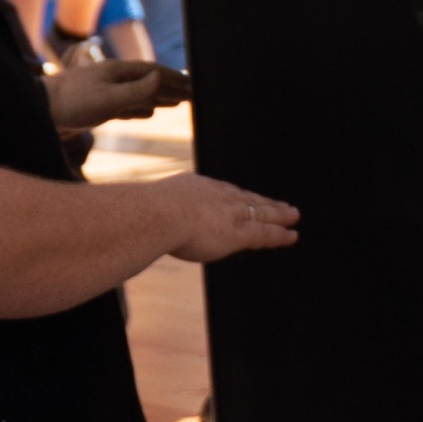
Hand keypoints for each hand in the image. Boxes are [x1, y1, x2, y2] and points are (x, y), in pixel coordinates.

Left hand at [51, 58, 192, 138]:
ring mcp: (105, 92)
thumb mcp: (107, 99)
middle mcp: (113, 79)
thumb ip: (135, 91)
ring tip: (177, 102)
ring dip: (160, 98)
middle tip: (193, 95)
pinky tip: (149, 112)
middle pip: (149, 81)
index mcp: (118, 71)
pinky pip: (128, 105)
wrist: (38, 111)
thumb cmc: (71, 103)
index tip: (193, 85)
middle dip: (171, 88)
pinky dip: (142, 108)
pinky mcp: (98, 107)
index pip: (153, 72)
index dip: (173, 78)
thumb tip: (161, 78)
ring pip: (140, 94)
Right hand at [144, 173, 298, 262]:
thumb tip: (129, 219)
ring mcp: (230, 212)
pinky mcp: (239, 232)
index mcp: (197, 186)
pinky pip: (266, 233)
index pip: (222, 191)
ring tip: (293, 215)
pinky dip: (280, 234)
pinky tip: (292, 235)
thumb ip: (149, 214)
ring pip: (261, 212)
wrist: (158, 215)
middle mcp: (218, 195)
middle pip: (247, 197)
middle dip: (263, 201)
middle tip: (279, 203)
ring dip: (278, 214)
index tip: (244, 197)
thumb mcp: (148, 208)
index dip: (236, 196)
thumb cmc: (146, 214)